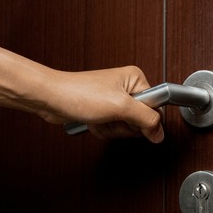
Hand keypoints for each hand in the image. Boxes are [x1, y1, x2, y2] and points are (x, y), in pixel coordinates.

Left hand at [38, 66, 163, 142]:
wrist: (52, 98)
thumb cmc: (79, 94)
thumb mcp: (120, 106)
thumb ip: (146, 119)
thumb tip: (160, 133)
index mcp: (135, 79)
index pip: (155, 108)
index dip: (144, 121)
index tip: (129, 121)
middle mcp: (126, 89)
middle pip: (140, 121)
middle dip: (123, 126)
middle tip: (111, 117)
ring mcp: (114, 101)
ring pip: (125, 128)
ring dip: (111, 129)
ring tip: (100, 118)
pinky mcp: (104, 111)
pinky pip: (112, 129)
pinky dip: (103, 130)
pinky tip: (93, 121)